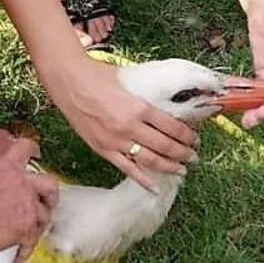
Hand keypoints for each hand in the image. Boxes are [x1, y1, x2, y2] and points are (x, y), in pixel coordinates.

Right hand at [0, 139, 58, 262]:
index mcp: (7, 167)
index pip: (25, 148)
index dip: (31, 149)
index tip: (34, 153)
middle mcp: (23, 185)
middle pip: (50, 184)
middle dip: (49, 193)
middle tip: (45, 198)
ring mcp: (28, 208)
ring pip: (45, 215)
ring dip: (39, 222)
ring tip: (31, 229)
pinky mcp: (26, 231)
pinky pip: (32, 242)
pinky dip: (25, 250)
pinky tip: (18, 254)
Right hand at [42, 57, 199, 191]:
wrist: (68, 79)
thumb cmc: (97, 75)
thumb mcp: (130, 81)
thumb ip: (146, 96)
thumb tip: (164, 105)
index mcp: (140, 107)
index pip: (173, 127)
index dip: (187, 135)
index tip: (195, 138)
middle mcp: (130, 127)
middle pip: (165, 146)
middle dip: (184, 153)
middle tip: (193, 156)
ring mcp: (115, 141)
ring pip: (150, 160)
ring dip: (169, 166)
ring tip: (182, 169)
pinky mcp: (102, 149)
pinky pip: (126, 168)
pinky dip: (142, 179)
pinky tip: (155, 187)